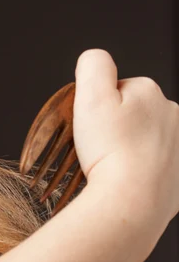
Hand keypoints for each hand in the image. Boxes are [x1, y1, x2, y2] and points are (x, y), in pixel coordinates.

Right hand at [72, 49, 178, 223]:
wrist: (132, 201)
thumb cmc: (110, 151)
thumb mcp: (91, 95)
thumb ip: (94, 65)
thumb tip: (96, 59)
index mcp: (150, 93)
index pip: (116, 90)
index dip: (98, 106)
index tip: (92, 126)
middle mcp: (174, 115)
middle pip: (132, 113)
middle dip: (116, 127)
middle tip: (99, 147)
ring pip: (144, 138)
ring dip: (129, 148)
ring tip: (112, 165)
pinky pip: (153, 165)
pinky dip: (140, 170)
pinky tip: (126, 179)